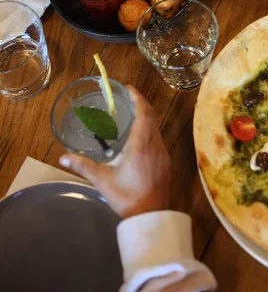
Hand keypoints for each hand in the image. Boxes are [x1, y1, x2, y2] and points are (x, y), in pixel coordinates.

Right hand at [59, 86, 170, 218]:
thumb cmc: (127, 197)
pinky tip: (140, 136)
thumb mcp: (102, 180)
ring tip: (132, 113)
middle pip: (152, 117)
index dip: (138, 98)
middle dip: (141, 104)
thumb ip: (83, 166)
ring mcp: (163, 153)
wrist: (151, 216)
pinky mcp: (166, 162)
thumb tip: (63, 157)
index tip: (129, 88)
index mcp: (140, 145)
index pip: (143, 113)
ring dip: (147, 117)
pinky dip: (150, 129)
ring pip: (157, 127)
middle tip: (128, 97)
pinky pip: (159, 138)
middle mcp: (155, 145)